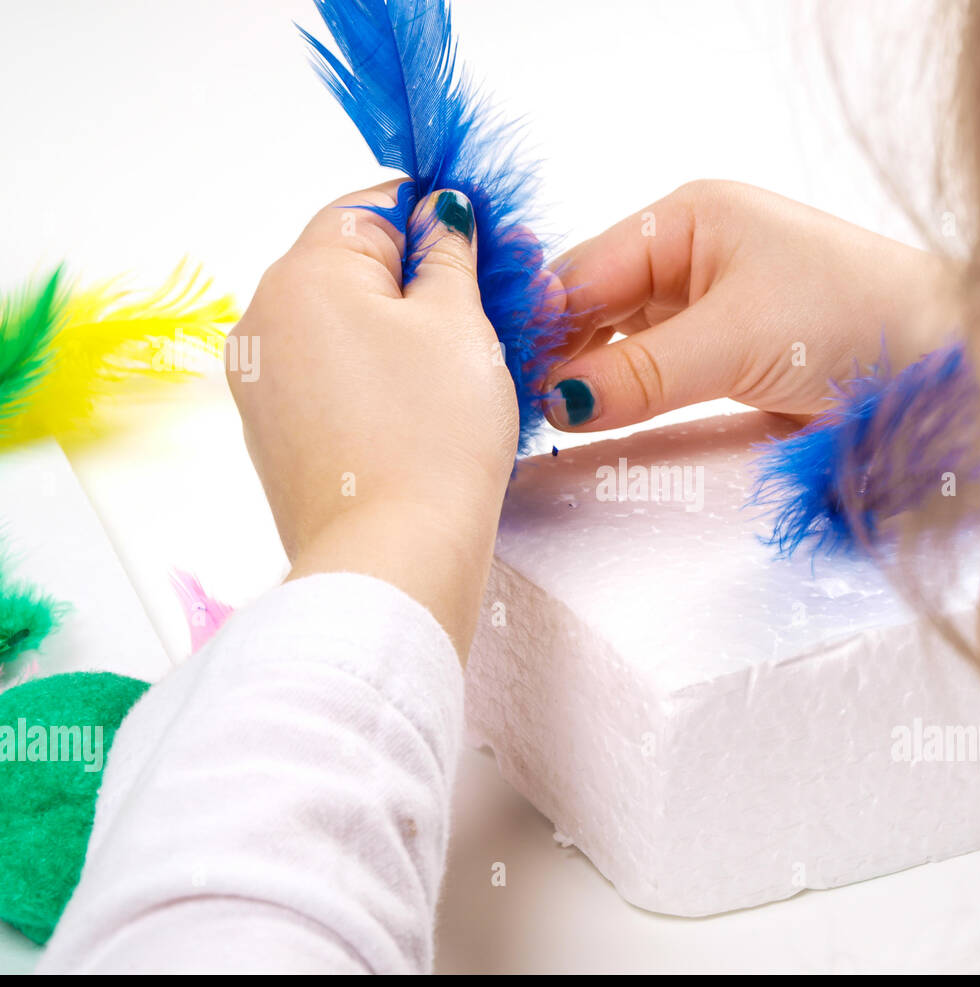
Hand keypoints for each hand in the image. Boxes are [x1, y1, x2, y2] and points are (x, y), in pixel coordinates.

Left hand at [227, 180, 515, 662]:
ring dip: (399, 332)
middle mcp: (264, 321)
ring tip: (462, 370)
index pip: (372, 207)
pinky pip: (331, 380)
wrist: (393, 560)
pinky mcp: (276, 436)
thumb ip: (450, 252)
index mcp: (302, 274)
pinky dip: (374, 380)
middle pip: (351, 268)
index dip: (436, 218)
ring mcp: (263, 384)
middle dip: (420, 280)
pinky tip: (421, 413)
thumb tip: (443, 214)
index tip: (486, 245)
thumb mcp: (460, 322)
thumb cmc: (431, 439)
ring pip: (342, 327)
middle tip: (489, 310)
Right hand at [544, 180, 954, 430]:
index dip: (539, 324)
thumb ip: (642, 374)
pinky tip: (594, 426)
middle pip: (595, 307)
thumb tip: (559, 402)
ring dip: (587, 383)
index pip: (584, 270)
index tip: (500, 378)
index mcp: (690, 218)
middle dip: (557, 356)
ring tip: (543, 425)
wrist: (947, 363)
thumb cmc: (857, 317)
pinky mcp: (726, 357)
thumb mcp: (737, 339)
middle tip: (515, 413)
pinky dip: (624, 401)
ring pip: (620, 346)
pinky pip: (654, 377)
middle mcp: (692, 255)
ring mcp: (708, 308)